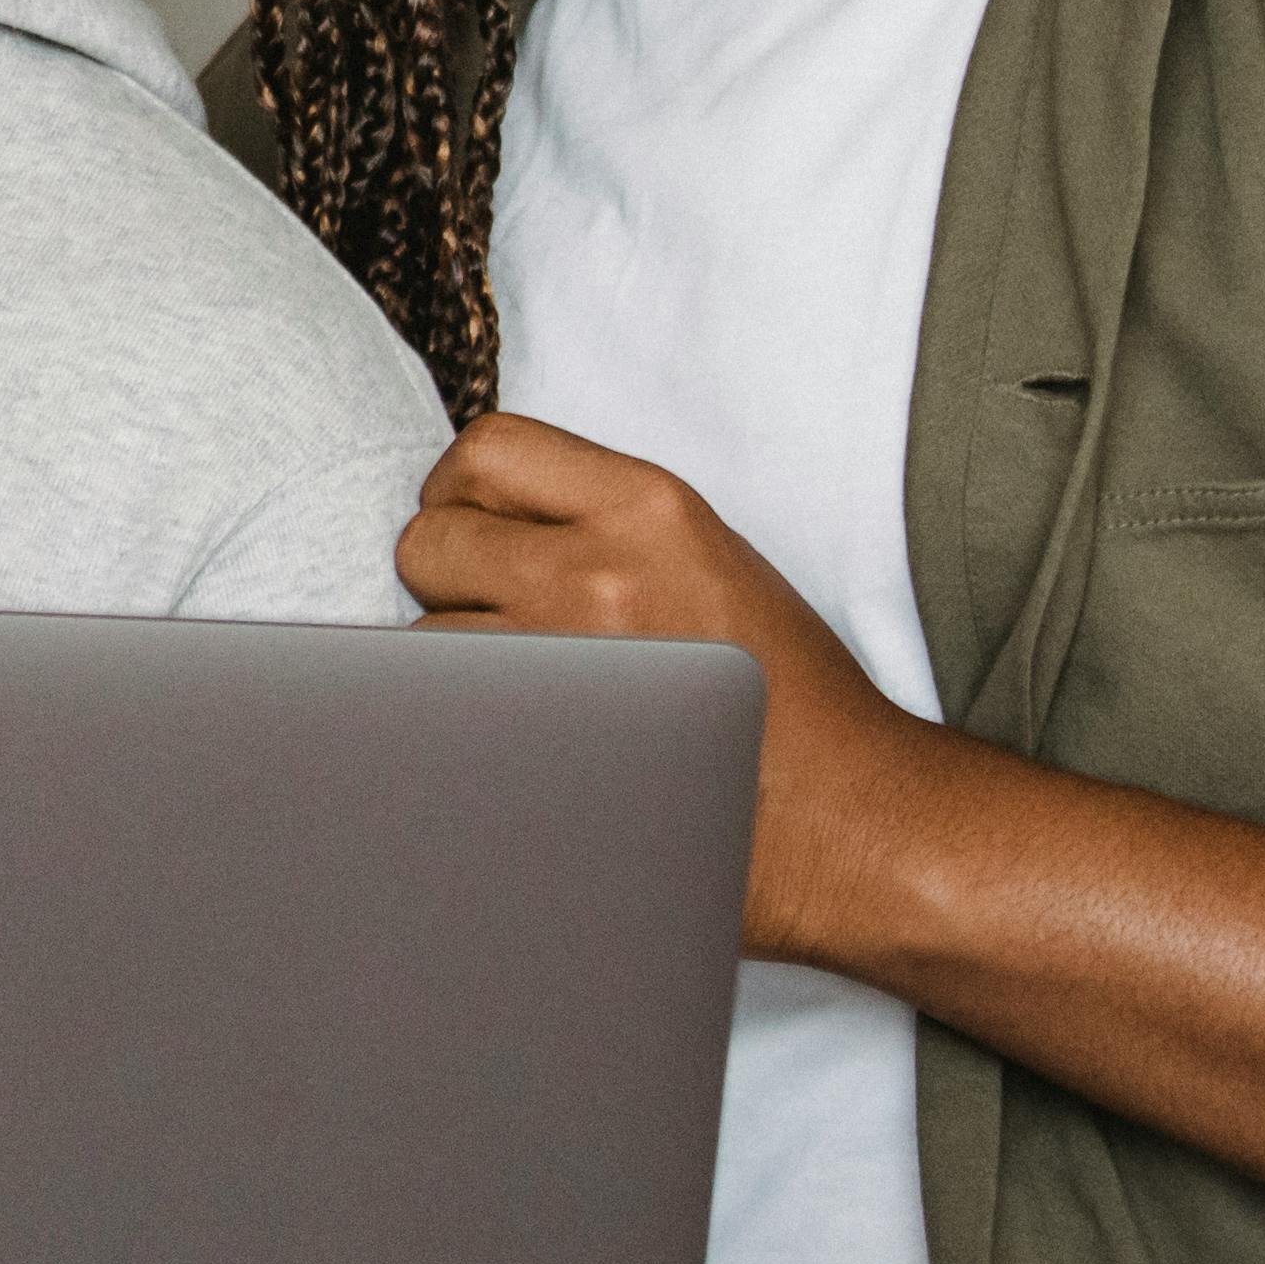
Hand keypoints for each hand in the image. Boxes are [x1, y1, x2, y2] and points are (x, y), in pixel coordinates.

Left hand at [399, 410, 943, 970]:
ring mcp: (557, 659)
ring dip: (452, 661)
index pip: (490, 450)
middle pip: (428, 540)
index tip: (476, 527)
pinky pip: (437, 713)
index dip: (464, 489)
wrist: (842, 813)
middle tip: (497, 616)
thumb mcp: (709, 556)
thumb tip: (483, 516)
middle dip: (447, 576)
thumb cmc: (783, 692)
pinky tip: (513, 736)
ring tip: (528, 690)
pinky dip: (454, 723)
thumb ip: (599, 520)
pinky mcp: (531, 743)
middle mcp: (595, 570)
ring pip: (421, 634)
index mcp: (648, 507)